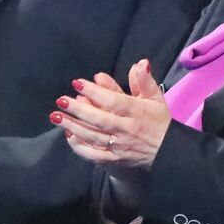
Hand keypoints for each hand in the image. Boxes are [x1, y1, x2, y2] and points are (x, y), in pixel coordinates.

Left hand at [52, 59, 170, 172]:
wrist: (167, 152)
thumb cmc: (158, 121)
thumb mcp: (155, 98)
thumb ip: (144, 81)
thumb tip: (140, 63)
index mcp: (137, 112)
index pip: (114, 101)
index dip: (96, 91)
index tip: (78, 83)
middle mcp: (126, 129)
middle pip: (99, 120)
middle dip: (78, 110)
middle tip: (61, 100)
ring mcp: (119, 146)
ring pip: (93, 137)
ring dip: (73, 126)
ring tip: (56, 116)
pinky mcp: (114, 160)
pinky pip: (94, 155)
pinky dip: (80, 147)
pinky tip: (68, 137)